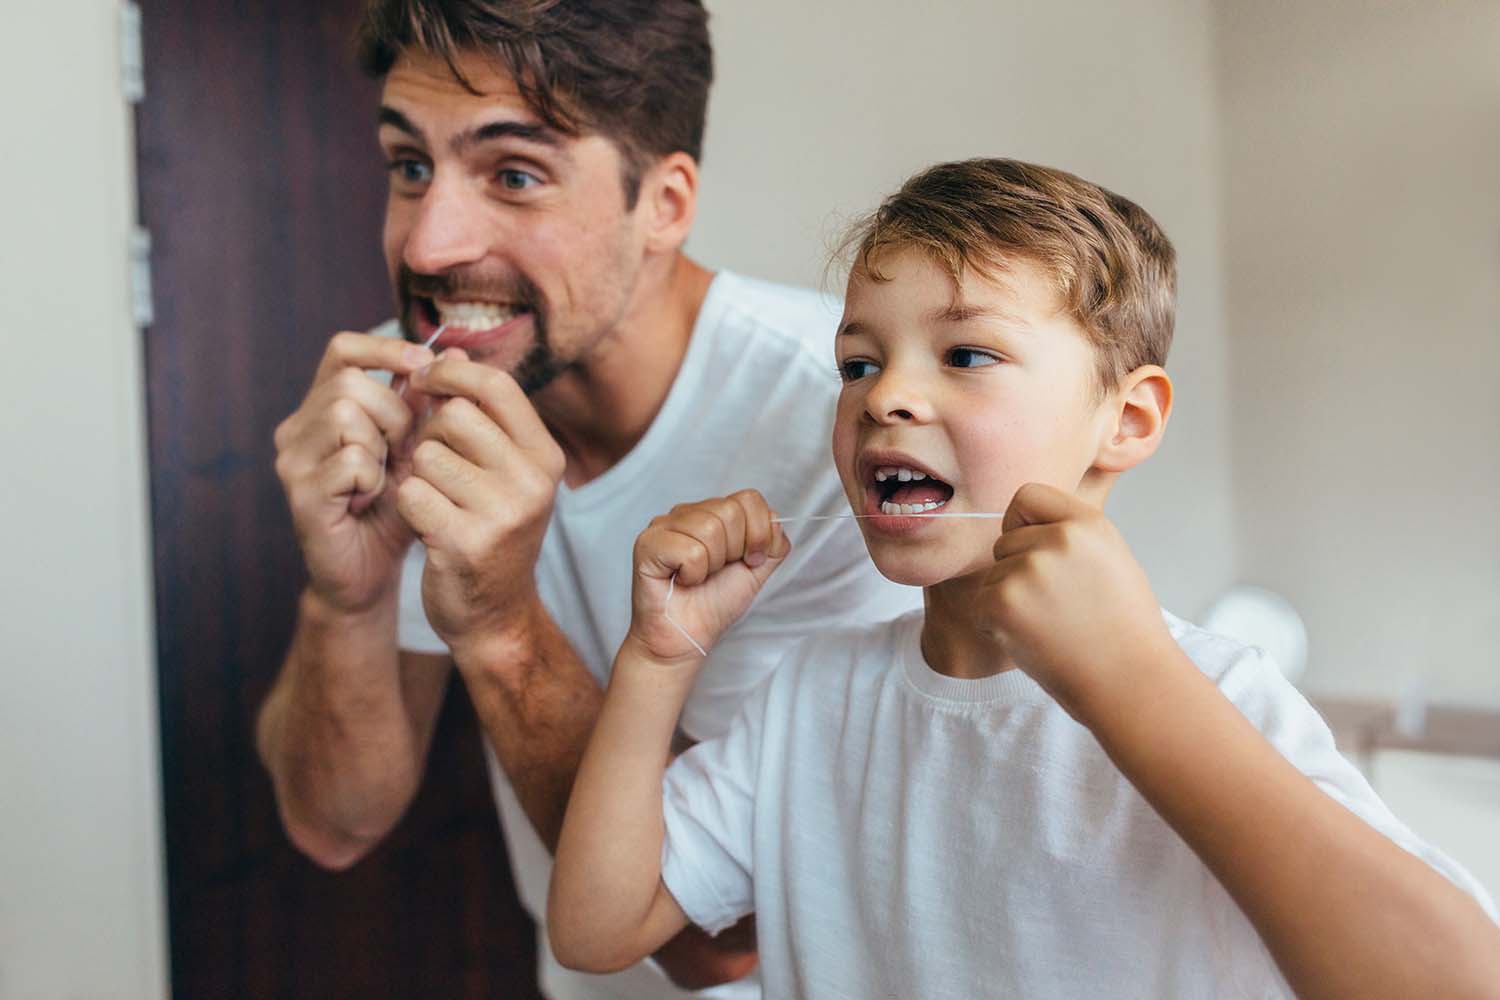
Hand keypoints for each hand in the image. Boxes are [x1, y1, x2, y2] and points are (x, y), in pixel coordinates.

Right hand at [273, 332, 434, 613]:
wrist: (371, 573)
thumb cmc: (395, 508)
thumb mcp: (417, 450)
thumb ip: (428, 405)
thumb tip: (455, 353)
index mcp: (322, 408)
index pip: (342, 349)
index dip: (384, 349)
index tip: (423, 365)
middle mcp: (298, 428)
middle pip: (350, 383)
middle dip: (393, 413)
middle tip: (404, 451)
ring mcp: (293, 460)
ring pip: (345, 414)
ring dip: (382, 446)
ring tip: (384, 476)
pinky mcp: (299, 492)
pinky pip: (349, 460)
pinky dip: (372, 478)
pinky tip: (370, 499)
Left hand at [395, 350, 566, 661]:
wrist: (494, 616)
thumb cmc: (490, 531)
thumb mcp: (502, 471)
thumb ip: (479, 415)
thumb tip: (446, 350)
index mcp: (545, 456)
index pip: (496, 385)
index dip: (452, 373)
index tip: (425, 379)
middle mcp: (533, 481)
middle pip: (455, 415)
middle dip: (430, 434)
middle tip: (433, 464)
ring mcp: (503, 514)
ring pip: (427, 455)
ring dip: (416, 474)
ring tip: (434, 500)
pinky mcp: (465, 543)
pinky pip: (411, 494)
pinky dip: (407, 506)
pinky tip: (425, 525)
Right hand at [628, 491, 790, 664]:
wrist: (686, 639)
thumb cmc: (714, 604)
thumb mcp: (756, 570)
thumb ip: (772, 543)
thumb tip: (775, 520)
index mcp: (711, 513)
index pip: (748, 498)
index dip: (758, 533)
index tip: (749, 560)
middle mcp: (685, 513)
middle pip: (730, 511)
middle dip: (734, 551)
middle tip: (716, 572)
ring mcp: (663, 526)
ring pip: (710, 529)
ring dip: (712, 564)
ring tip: (697, 577)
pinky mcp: (647, 544)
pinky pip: (690, 550)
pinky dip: (694, 574)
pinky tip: (682, 580)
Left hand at [975, 483, 1175, 721]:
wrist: (1130, 682)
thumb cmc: (1123, 628)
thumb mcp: (1111, 557)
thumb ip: (1072, 532)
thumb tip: (1027, 521)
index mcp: (1087, 523)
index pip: (1027, 496)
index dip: (1025, 524)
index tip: (1040, 551)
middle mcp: (1056, 540)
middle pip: (1005, 540)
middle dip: (1020, 569)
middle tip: (1059, 605)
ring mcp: (1027, 571)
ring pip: (994, 575)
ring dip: (1010, 600)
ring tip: (1053, 625)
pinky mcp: (1002, 604)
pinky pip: (981, 604)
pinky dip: (997, 625)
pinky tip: (1035, 639)